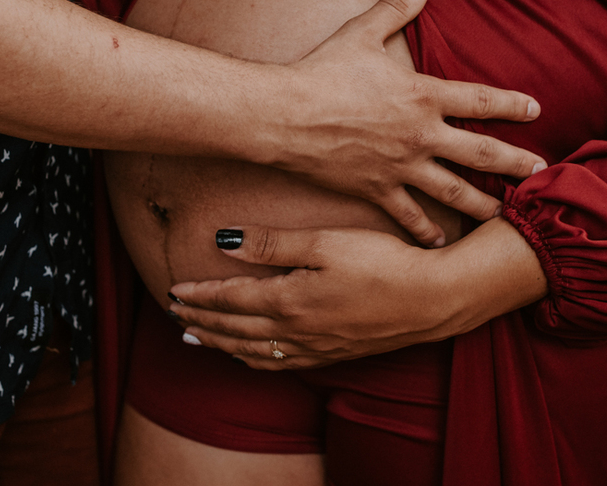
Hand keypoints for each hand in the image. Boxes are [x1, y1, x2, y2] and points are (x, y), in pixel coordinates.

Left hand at [169, 225, 469, 369]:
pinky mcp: (334, 354)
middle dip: (200, 320)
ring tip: (195, 336)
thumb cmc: (383, 262)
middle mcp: (295, 330)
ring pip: (252, 351)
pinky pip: (279, 364)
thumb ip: (273, 244)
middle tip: (173, 312)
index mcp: (288, 300)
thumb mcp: (325, 242)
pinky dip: (253, 360)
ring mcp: (315, 347)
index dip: (199, 294)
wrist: (432, 299)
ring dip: (220, 343)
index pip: (230, 299)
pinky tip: (248, 356)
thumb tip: (224, 241)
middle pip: (234, 328)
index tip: (173, 288)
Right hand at [275, 0, 544, 246]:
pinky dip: (427, 231)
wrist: (284, 115)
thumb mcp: (362, 33)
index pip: (480, 100)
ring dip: (484, 204)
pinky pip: (409, 215)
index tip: (536, 110)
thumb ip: (397, 6)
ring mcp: (401, 167)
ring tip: (506, 217)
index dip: (511, 104)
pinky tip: (442, 244)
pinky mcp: (376, 189)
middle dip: (515, 164)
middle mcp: (420, 135)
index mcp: (422, 96)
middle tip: (541, 172)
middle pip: (481, 153)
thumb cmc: (322, 72)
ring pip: (454, 192)